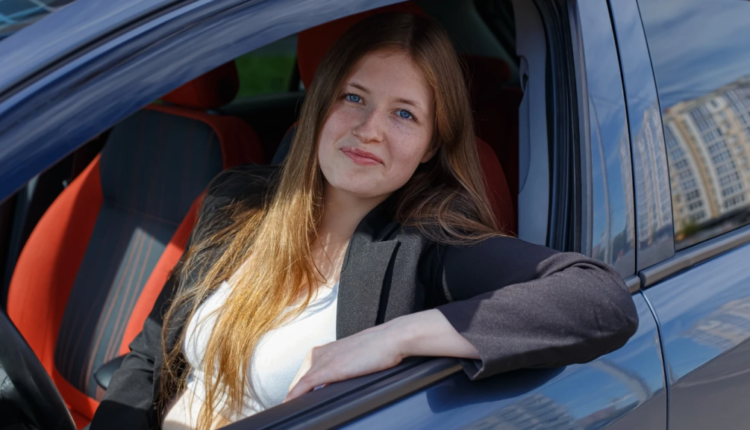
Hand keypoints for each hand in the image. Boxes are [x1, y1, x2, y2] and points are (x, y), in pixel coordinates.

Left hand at [284, 309, 478, 401]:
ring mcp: (321, 360)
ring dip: (294, 399)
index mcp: (324, 350)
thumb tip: (338, 386)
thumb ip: (343, 370)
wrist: (391, 339)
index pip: (303, 376)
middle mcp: (318, 353)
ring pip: (298, 385)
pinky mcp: (327, 369)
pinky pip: (303, 386)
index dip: (299, 391)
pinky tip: (288, 406)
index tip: (297, 404)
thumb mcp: (355, 360)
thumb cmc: (379, 350)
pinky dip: (294, 397)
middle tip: (292, 411)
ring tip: (291, 412)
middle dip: (295, 397)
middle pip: (298, 382)